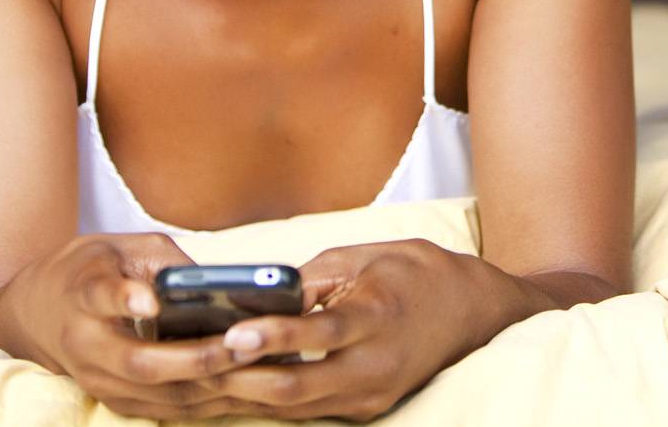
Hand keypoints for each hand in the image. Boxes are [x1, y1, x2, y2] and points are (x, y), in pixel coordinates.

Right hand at [6, 231, 267, 418]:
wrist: (35, 313)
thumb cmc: (90, 270)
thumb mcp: (121, 247)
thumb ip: (165, 263)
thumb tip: (222, 286)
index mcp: (83, 294)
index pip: (99, 295)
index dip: (124, 298)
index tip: (149, 300)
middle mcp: (85, 344)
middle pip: (139, 361)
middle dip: (195, 357)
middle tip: (242, 342)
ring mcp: (97, 381)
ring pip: (157, 395)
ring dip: (209, 386)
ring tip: (256, 367)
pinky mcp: (114, 401)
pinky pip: (164, 409)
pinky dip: (205, 402)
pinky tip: (243, 388)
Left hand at [188, 238, 487, 421]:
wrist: (475, 310)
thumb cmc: (416, 272)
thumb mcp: (365, 256)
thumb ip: (311, 279)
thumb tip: (256, 296)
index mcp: (378, 316)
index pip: (320, 332)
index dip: (273, 335)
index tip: (231, 331)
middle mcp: (376, 366)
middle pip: (298, 387)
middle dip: (241, 379)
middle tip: (192, 363)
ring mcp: (372, 395)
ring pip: (296, 407)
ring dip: (246, 395)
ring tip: (200, 376)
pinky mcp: (367, 409)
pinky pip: (309, 410)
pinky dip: (271, 400)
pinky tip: (236, 386)